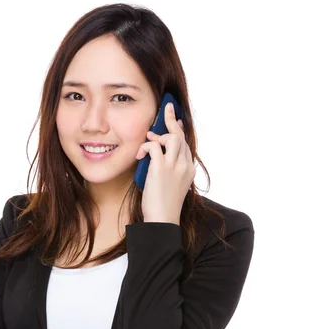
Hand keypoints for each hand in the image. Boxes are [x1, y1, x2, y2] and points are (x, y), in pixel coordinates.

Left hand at [135, 102, 195, 222]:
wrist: (163, 219)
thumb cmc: (163, 206)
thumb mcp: (171, 186)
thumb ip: (169, 171)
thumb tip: (157, 158)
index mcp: (189, 170)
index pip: (186, 144)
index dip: (180, 131)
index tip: (176, 122)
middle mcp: (184, 165)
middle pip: (180, 136)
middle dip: (172, 120)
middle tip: (166, 109)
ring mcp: (174, 166)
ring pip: (171, 137)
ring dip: (158, 135)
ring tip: (148, 138)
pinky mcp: (161, 168)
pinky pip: (154, 146)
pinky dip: (146, 146)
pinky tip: (140, 154)